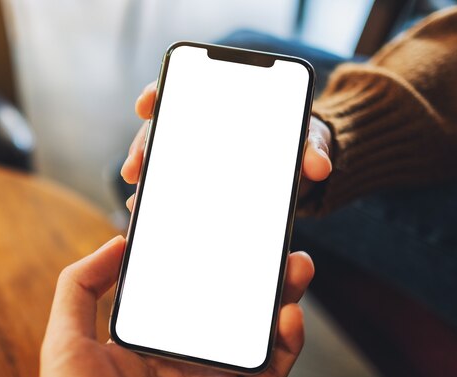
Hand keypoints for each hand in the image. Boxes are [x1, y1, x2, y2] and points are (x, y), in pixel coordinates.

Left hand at [38, 236, 314, 376]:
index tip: (217, 226)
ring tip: (294, 263)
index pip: (183, 288)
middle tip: (268, 239)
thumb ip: (81, 286)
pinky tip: (288, 314)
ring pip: (257, 330)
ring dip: (282, 296)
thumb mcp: (66, 340)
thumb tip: (117, 241)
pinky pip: (271, 370)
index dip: (203, 258)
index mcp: (148, 336)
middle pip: (228, 305)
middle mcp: (184, 355)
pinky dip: (289, 343)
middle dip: (253, 272)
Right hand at [121, 81, 332, 210]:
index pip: (184, 88)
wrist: (301, 166)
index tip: (147, 103)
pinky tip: (145, 209)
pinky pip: (172, 184)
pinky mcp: (197, 179)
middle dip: (144, 145)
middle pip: (164, 128)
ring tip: (138, 198)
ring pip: (162, 158)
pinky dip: (159, 195)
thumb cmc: (300, 142)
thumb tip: (320, 167)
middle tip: (136, 166)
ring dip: (146, 176)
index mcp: (224, 103)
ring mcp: (196, 152)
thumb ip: (314, 148)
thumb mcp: (309, 140)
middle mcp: (202, 125)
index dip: (160, 92)